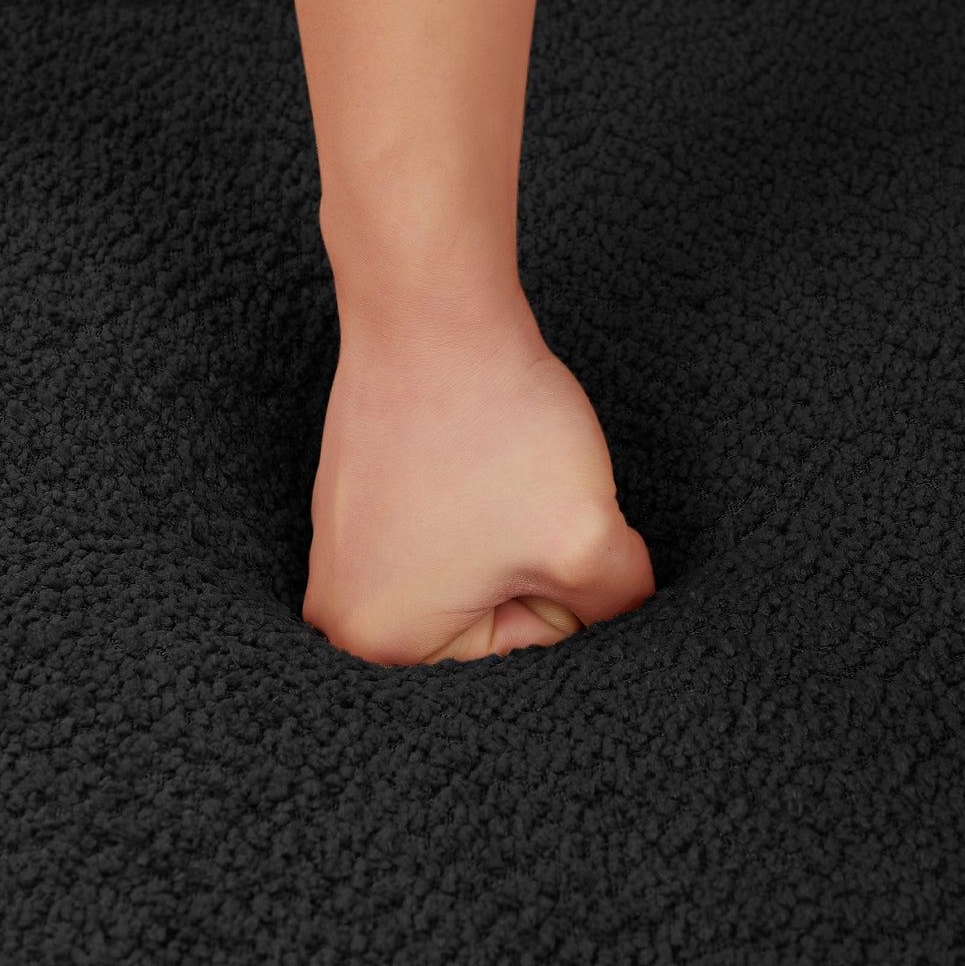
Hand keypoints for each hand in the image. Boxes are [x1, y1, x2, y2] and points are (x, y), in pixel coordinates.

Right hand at [302, 314, 654, 665]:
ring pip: (469, 574)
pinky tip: (471, 454)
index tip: (544, 522)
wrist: (429, 311)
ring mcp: (338, 556)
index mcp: (382, 646)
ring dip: (504, 530)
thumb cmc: (493, 425)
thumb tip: (626, 620)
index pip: (525, 655)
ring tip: (493, 472)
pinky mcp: (351, 508)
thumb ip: (621, 606)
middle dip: (528, 564)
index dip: (563, 586)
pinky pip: (436, 535)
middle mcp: (339, 614)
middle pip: (490, 622)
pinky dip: (472, 501)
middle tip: (525, 497)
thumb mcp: (586, 539)